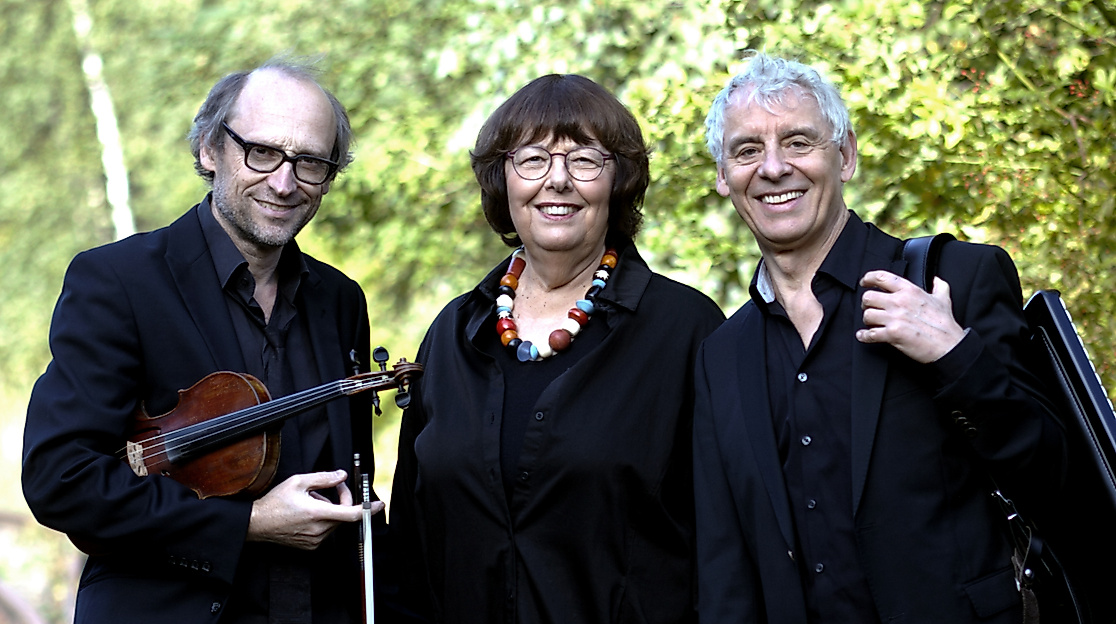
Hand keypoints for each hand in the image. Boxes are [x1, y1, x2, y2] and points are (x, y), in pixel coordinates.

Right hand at [247, 470, 384, 550]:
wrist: (257, 524)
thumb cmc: (274, 503)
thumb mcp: (298, 482)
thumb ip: (323, 478)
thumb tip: (342, 476)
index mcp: (317, 514)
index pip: (352, 514)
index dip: (368, 509)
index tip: (379, 505)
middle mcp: (319, 530)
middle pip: (344, 514)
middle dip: (342, 499)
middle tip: (332, 486)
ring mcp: (315, 540)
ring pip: (335, 521)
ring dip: (330, 509)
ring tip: (311, 501)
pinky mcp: (311, 546)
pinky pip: (326, 530)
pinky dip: (323, 519)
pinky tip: (308, 513)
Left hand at [856, 270, 966, 362]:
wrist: (949, 345)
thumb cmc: (945, 324)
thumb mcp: (943, 300)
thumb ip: (939, 287)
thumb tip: (936, 280)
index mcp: (910, 291)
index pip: (881, 277)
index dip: (868, 278)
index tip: (864, 282)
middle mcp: (900, 302)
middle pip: (868, 297)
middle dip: (866, 304)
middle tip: (869, 308)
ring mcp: (895, 318)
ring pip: (867, 315)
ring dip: (867, 321)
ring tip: (872, 323)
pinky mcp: (892, 334)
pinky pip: (869, 334)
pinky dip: (864, 336)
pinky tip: (864, 336)